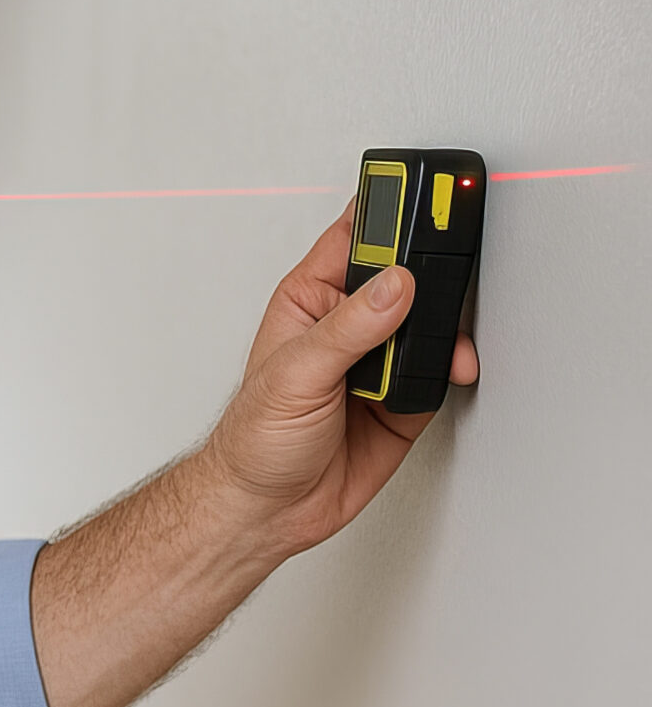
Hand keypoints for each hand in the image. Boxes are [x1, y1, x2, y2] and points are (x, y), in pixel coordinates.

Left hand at [29, 203, 480, 706]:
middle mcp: (347, 324)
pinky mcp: (404, 397)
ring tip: (441, 341)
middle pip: (407, 276)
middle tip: (453, 272)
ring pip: (431, 322)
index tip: (427, 196)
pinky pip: (441, 369)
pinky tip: (447, 370)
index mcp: (310, 300)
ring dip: (445, 328)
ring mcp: (378, 360)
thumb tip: (396, 285)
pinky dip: (451, 367)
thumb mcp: (296, 375)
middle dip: (434, 273)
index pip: (357, 237)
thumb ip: (351, 328)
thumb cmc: (253, 442)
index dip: (392, 213)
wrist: (267, 511)